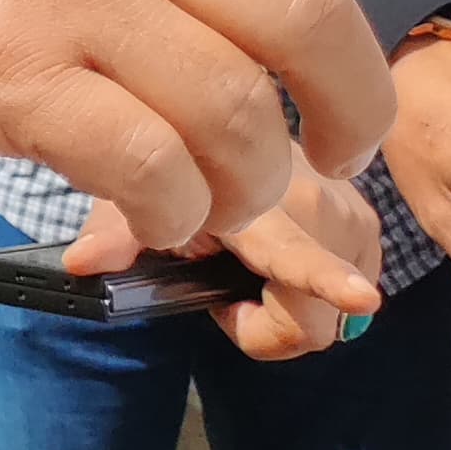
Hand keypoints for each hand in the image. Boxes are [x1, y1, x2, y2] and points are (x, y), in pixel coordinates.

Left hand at [72, 154, 382, 362]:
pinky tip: (282, 260)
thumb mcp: (138, 199)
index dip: (327, 281)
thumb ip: (116, 232)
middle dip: (269, 322)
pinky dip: (314, 289)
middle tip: (226, 289)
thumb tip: (81, 263)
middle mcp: (317, 201)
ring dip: (290, 305)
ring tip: (252, 267)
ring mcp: (352, 211)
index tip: (360, 298)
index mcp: (256, 198)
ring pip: (335, 310)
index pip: (296, 252)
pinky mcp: (369, 222)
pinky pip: (351, 289)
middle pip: (313, 314)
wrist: (227, 127)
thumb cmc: (178, 172)